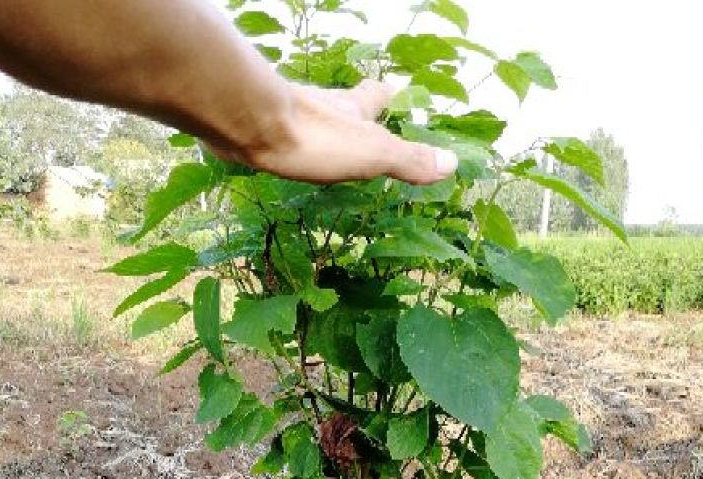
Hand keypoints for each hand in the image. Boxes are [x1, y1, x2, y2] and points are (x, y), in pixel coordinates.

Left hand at [214, 79, 458, 185]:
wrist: (251, 124)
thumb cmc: (316, 139)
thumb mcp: (373, 155)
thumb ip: (409, 160)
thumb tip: (452, 164)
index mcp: (352, 112)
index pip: (374, 97)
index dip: (384, 95)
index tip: (391, 89)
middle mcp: (322, 107)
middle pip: (340, 103)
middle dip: (349, 109)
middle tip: (355, 113)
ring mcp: (289, 115)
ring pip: (308, 116)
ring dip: (316, 124)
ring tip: (317, 137)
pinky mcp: (258, 127)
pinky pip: (275, 129)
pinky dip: (281, 136)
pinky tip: (274, 147)